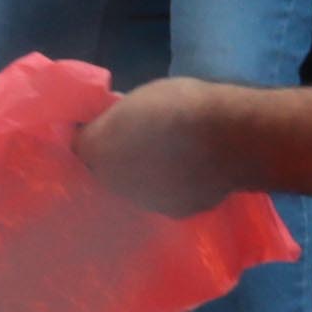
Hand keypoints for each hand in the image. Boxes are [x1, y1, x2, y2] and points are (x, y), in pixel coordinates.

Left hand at [73, 77, 250, 219]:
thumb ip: (121, 116)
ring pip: (139, 188)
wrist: (228, 136)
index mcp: (95, 150)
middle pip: (110, 172)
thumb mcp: (140, 98)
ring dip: (148, 177)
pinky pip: (169, 197)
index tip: (111, 129)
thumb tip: (117, 119)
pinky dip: (176, 188)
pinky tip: (193, 173)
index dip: (98, 138)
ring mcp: (144, 202)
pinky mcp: (175, 213)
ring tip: (173, 159)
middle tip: (144, 142)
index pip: (83, 147)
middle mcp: (111, 183)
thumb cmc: (180, 106)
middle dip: (121, 159)